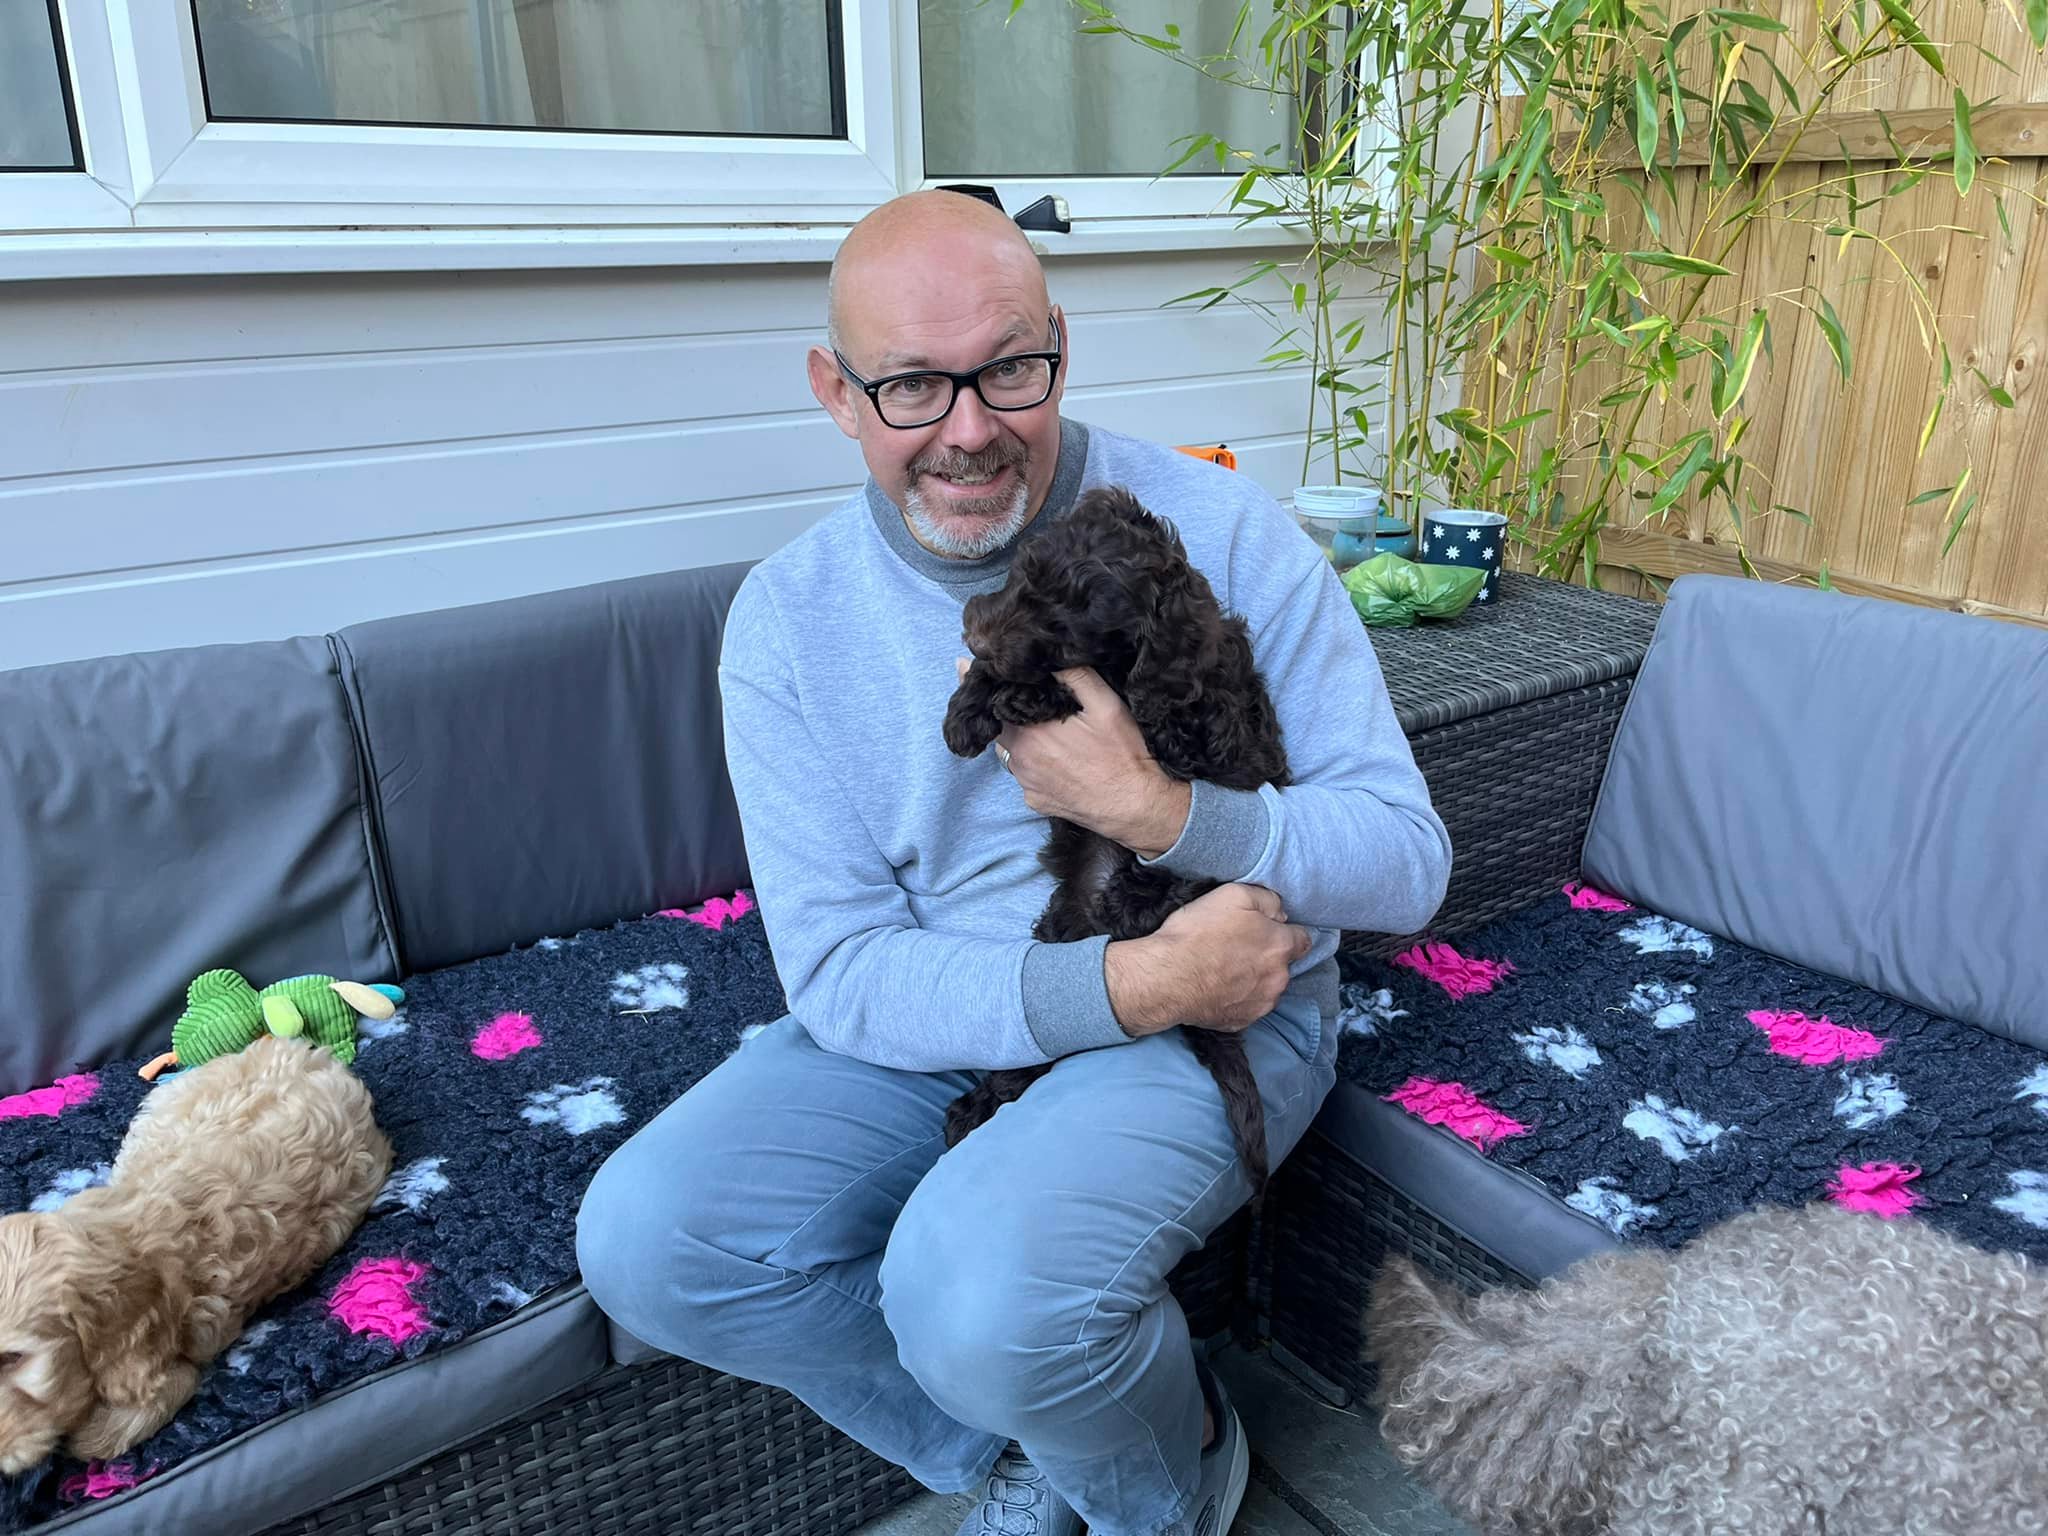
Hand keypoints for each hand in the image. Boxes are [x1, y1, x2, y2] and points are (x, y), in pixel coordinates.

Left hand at [956, 659, 1190, 857]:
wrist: (1135, 806)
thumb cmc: (1123, 754)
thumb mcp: (1106, 705)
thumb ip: (1076, 677)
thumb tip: (1049, 657)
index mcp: (1030, 733)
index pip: (991, 702)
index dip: (980, 683)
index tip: (963, 665)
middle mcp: (1021, 760)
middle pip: (997, 728)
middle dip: (996, 708)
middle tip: (1001, 691)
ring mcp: (1026, 784)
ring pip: (1010, 753)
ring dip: (1016, 737)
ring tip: (1035, 725)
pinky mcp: (1036, 802)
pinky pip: (1025, 776)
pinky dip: (1031, 763)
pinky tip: (1052, 756)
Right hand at [1104, 883, 1311, 1036]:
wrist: (1166, 978)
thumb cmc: (1197, 934)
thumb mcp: (1233, 895)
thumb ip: (1266, 900)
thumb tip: (1280, 911)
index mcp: (1280, 947)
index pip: (1303, 939)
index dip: (1286, 932)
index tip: (1269, 930)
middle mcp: (1278, 979)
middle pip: (1282, 964)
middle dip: (1267, 956)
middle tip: (1236, 946)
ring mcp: (1261, 1004)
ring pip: (1266, 987)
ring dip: (1253, 979)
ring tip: (1223, 968)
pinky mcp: (1241, 1021)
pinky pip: (1246, 1006)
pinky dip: (1236, 998)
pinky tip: (1216, 986)